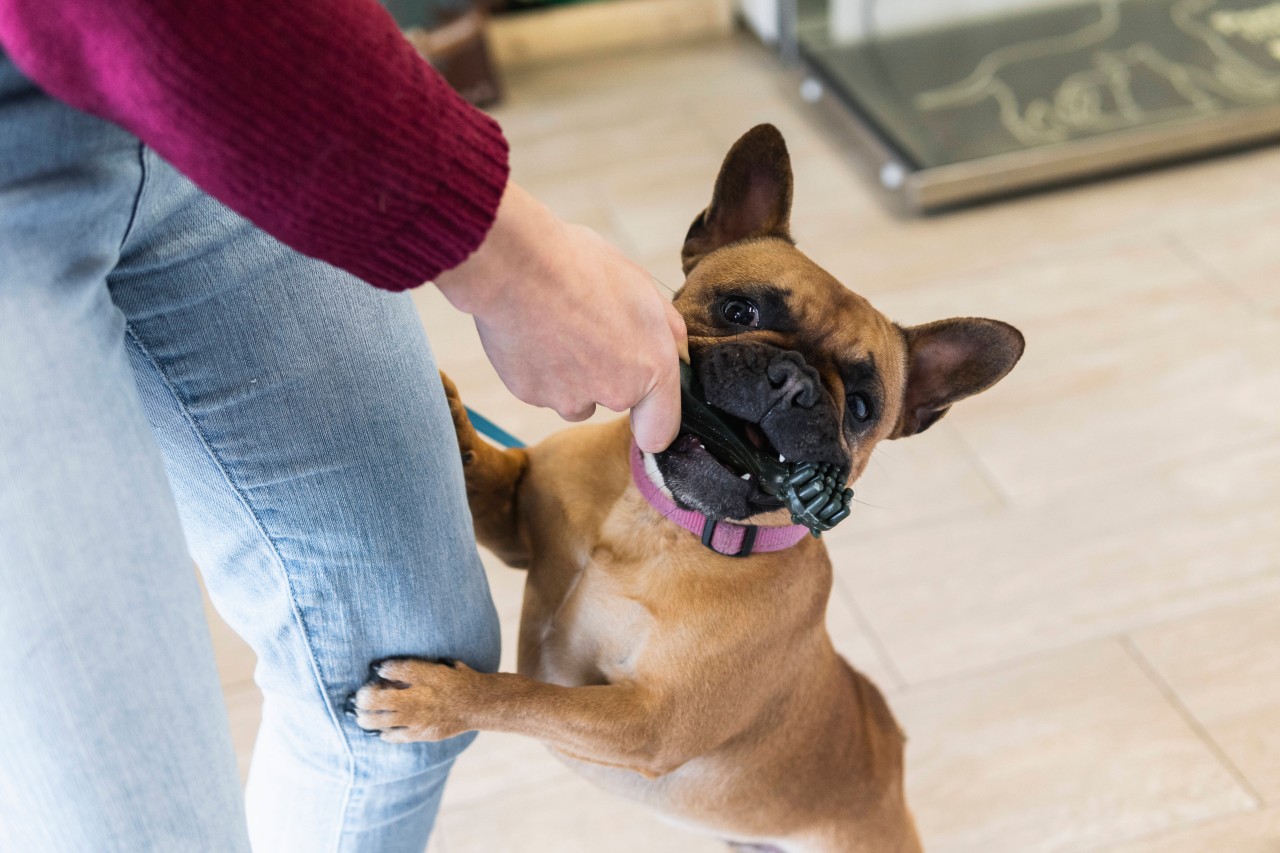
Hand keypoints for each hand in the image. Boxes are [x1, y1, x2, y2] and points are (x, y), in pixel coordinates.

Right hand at [434, 182, 687, 451]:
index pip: (660, 431)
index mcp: (651, 367)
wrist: (518, 264)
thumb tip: (674, 343)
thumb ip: (665, 325)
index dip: (651, 425)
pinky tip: (532, 331)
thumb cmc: (581, 267)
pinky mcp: (531, 395)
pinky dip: (537, 367)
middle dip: (606, 374)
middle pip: (613, 401)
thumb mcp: (641, 284)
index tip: (642, 422)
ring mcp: (570, 398)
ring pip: (574, 398)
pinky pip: (539, 388)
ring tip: (557, 327)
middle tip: (589, 327)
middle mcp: (614, 393)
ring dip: (570, 375)